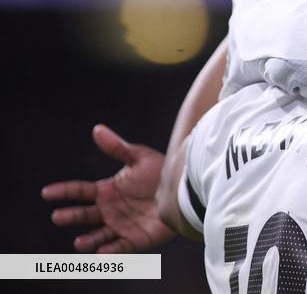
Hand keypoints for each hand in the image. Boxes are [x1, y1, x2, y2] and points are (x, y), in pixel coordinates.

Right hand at [41, 124, 174, 252]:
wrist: (184, 189)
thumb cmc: (161, 172)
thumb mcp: (139, 157)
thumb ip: (117, 147)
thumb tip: (97, 129)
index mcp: (107, 190)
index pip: (80, 191)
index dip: (64, 191)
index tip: (47, 192)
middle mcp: (110, 209)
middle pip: (85, 215)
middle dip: (71, 217)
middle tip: (58, 216)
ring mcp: (121, 225)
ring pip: (99, 235)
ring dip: (88, 240)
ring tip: (79, 242)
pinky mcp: (136, 238)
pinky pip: (121, 247)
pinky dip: (111, 252)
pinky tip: (102, 252)